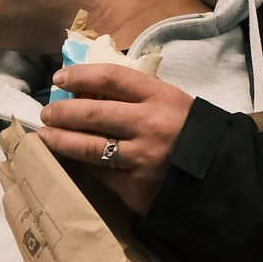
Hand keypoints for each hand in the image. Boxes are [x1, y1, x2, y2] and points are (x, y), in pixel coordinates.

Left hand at [38, 63, 195, 215]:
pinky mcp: (134, 185)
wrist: (217, 176)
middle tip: (46, 113)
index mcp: (160, 97)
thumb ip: (137, 95)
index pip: (111, 77)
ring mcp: (140, 157)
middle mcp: (149, 124)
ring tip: (45, 136)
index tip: (59, 79)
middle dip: (62, 112)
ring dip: (59, 140)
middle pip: (92, 112)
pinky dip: (81, 164)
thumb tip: (90, 90)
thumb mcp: (172, 103)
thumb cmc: (188, 133)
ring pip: (88, 147)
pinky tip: (70, 158)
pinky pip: (99, 172)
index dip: (80, 76)